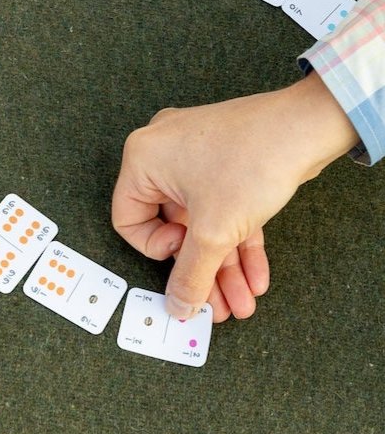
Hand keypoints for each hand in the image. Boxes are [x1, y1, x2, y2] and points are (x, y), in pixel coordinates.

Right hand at [112, 75, 357, 321]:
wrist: (305, 127)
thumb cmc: (251, 160)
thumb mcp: (214, 231)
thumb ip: (191, 274)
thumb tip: (178, 305)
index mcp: (142, 160)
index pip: (128, 220)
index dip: (157, 249)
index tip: (187, 259)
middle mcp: (162, 154)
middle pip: (171, 226)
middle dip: (200, 270)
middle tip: (216, 304)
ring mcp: (194, 155)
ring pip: (201, 221)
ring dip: (222, 264)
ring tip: (242, 300)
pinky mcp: (223, 160)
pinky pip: (221, 207)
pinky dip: (235, 239)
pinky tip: (255, 275)